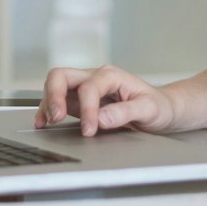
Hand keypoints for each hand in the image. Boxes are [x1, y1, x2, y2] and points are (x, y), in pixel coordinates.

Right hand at [35, 65, 177, 136]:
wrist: (162, 110)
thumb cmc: (158, 107)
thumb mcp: (149, 109)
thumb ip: (125, 113)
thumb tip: (101, 119)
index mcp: (111, 75)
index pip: (89, 88)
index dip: (87, 110)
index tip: (89, 130)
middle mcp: (95, 78)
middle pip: (62, 75)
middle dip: (54, 95)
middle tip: (57, 117)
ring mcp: (85, 89)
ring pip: (56, 86)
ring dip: (48, 103)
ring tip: (47, 123)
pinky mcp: (80, 102)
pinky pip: (58, 100)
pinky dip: (47, 110)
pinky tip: (43, 121)